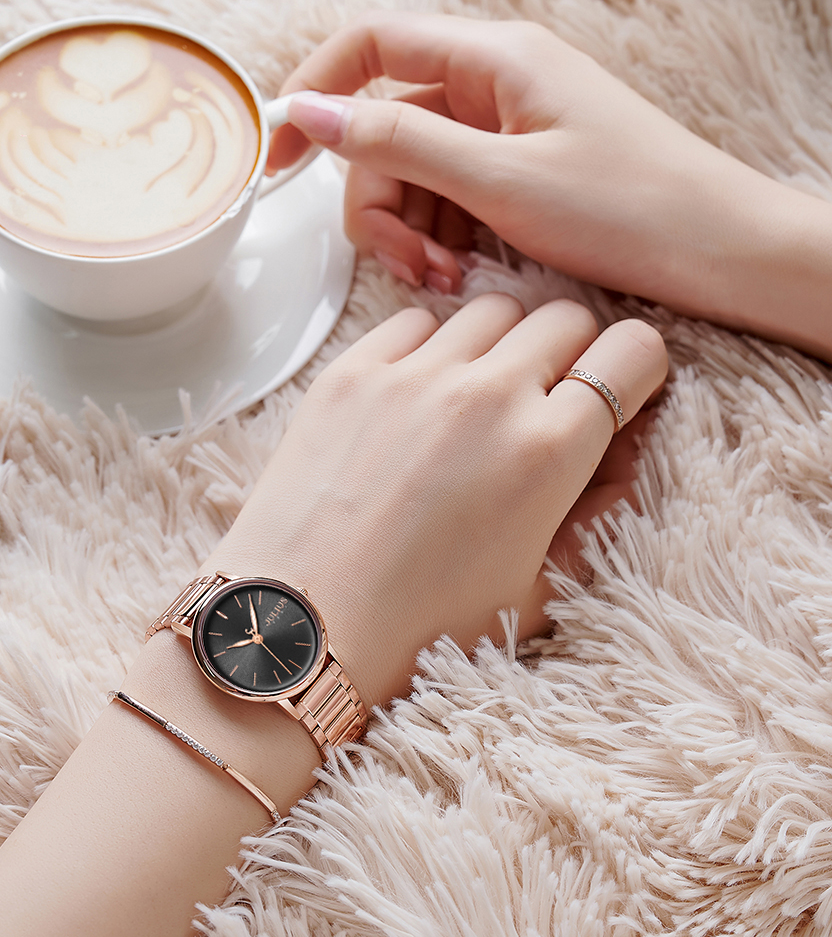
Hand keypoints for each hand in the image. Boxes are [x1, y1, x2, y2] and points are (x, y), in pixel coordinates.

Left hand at [202, 293, 667, 706]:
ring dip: (502, 343)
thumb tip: (620, 455)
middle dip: (573, 352)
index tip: (614, 395)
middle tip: (547, 398)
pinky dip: (432, 345)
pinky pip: (416, 321)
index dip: (635, 372)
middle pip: (566, 316)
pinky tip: (419, 393)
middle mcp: (487, 394)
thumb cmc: (420, 627)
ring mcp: (413, 375)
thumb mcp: (536, 592)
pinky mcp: (351, 371)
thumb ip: (596, 516)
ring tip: (478, 395)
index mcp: (548, 451)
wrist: (300, 626)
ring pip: (492, 308)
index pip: (632, 352)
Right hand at [267, 13, 831, 358]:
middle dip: (380, 204)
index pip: (371, 47)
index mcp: (491, 62)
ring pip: (412, 174)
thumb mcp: (500, 180)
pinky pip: (448, 199)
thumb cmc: (630, 207)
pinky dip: (442, 240)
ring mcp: (503, 134)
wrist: (716, 253)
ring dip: (411, 233)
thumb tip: (311, 111)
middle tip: (408, 268)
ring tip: (448, 282)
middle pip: (385, 132)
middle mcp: (492, 88)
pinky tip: (464, 276)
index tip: (278, 160)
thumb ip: (398, 143)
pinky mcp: (515, 175)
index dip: (313, 94)